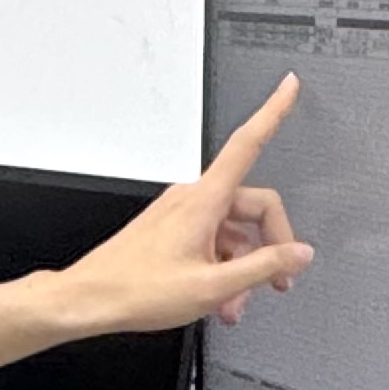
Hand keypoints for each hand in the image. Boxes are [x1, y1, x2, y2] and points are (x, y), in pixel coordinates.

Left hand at [45, 74, 314, 336]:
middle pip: (253, 207)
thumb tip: (299, 253)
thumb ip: (264, 266)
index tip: (288, 86)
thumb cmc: (135, 289)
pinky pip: (211, 240)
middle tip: (276, 282)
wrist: (89, 300)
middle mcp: (192, 199)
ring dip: (242, 267)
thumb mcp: (213, 286)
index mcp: (204, 200)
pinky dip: (222, 267)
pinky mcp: (171, 229)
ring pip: (232, 231)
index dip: (273, 111)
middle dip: (268, 247)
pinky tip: (219, 299)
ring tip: (234, 303)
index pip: (248, 142)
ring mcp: (180, 214)